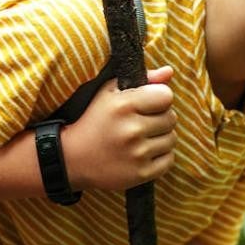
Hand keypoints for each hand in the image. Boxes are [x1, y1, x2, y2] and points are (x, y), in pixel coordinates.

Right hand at [63, 66, 175, 190]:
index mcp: (123, 105)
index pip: (166, 96)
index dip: (159, 98)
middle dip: (160, 118)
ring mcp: (136, 154)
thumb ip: (143, 79)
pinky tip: (143, 153)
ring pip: (171, 139)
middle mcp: (131, 129)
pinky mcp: (140, 173)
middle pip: (171, 118)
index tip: (148, 104)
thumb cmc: (95, 120)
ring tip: (141, 138)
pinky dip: (160, 156)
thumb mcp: (110, 93)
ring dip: (161, 138)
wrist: (73, 158)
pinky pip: (169, 160)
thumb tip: (169, 71)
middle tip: (142, 123)